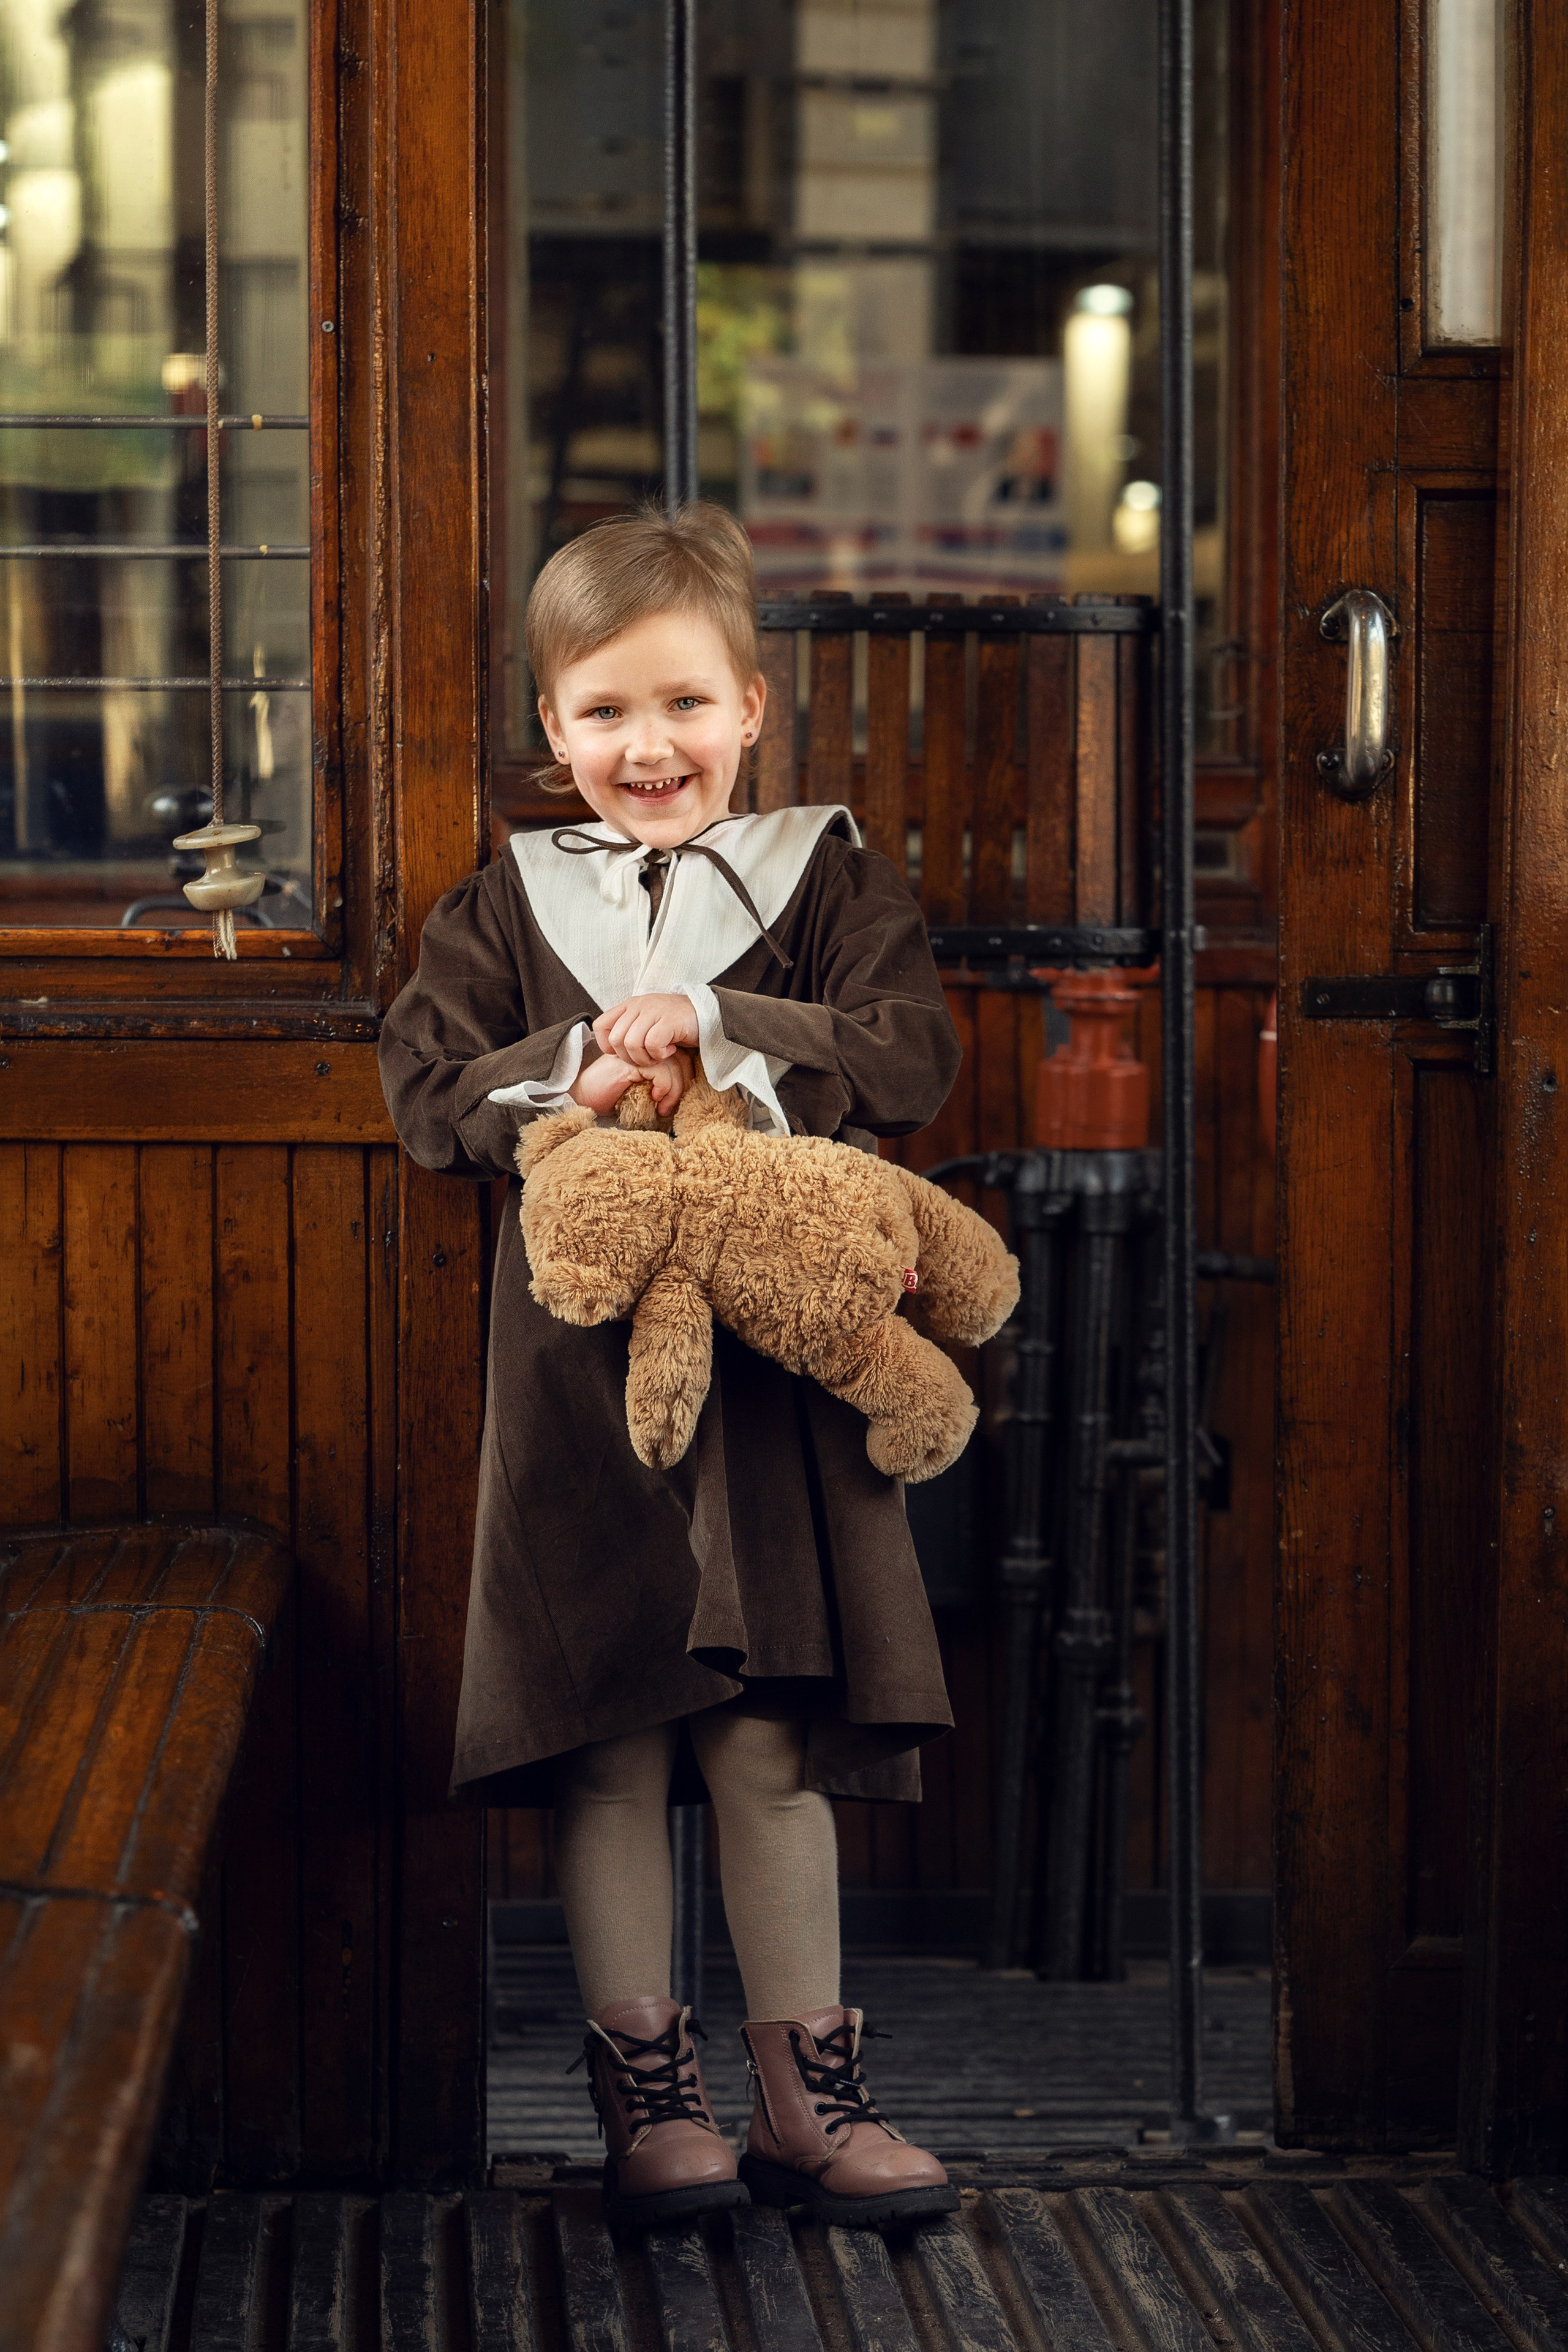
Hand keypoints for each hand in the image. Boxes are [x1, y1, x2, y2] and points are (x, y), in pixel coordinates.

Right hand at [570, 1047, 695, 1115]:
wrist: (585, 1097)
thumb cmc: (613, 1095)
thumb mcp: (644, 1089)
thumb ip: (661, 1082)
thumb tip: (687, 1090)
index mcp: (649, 1050)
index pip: (681, 1055)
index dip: (685, 1077)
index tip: (676, 1099)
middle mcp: (644, 1047)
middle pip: (680, 1057)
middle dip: (683, 1084)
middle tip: (671, 1106)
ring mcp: (636, 1052)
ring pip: (673, 1062)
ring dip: (674, 1089)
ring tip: (664, 1107)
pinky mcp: (629, 1062)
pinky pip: (660, 1069)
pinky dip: (664, 1086)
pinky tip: (655, 1098)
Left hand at [593, 992, 699, 1067]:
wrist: (708, 1014)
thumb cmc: (676, 1024)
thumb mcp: (648, 1023)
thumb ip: (630, 1030)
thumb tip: (612, 1048)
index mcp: (630, 1005)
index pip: (601, 1025)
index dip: (606, 1045)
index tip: (624, 1053)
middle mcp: (639, 1005)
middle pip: (616, 1039)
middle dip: (629, 1057)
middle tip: (647, 1058)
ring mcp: (653, 1010)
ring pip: (631, 1043)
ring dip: (645, 1058)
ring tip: (659, 1055)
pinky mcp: (669, 1020)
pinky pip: (652, 1044)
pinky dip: (659, 1054)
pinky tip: (670, 1050)